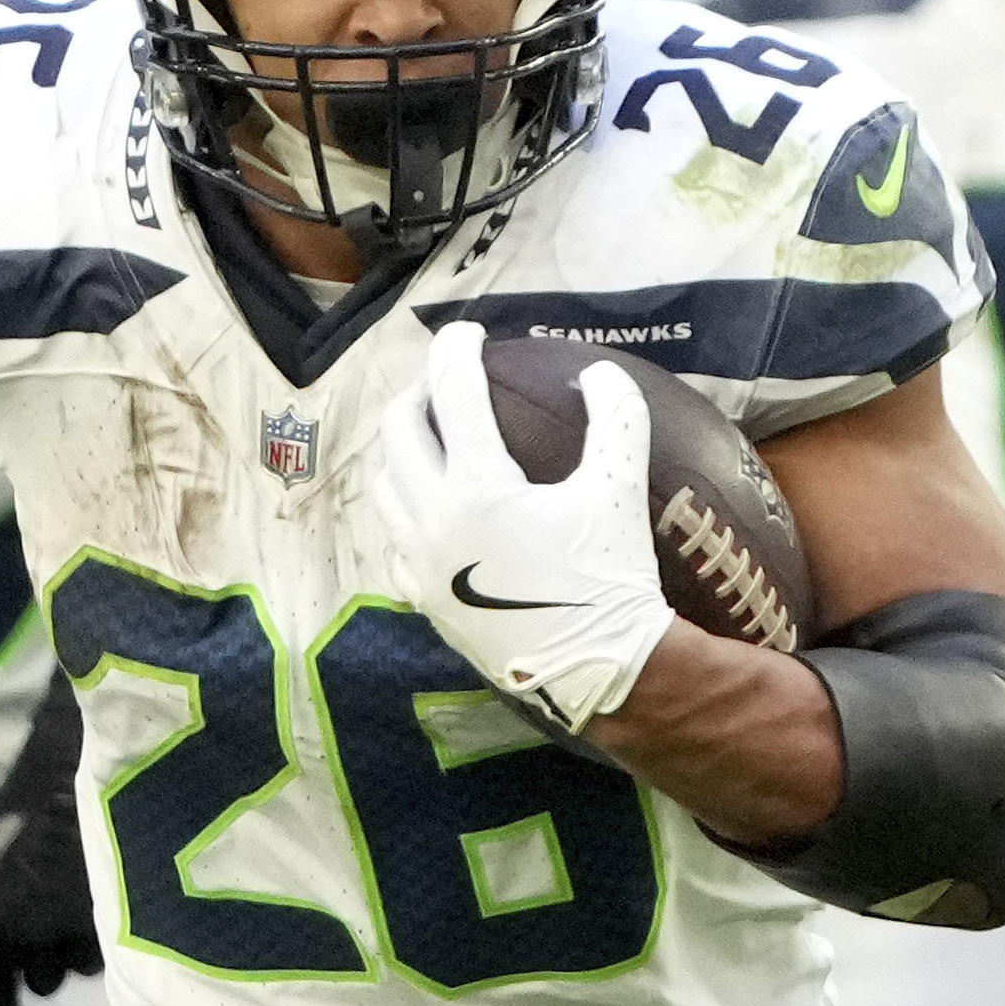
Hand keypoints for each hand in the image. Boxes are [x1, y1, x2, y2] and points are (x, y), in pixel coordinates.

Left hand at [0, 685, 96, 1005]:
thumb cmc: (15, 813)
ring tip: (72, 897)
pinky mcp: (127, 921)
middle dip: (43, 963)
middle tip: (43, 922)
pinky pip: (112, 945)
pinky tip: (98, 893)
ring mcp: (88, 932)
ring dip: (76, 945)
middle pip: (44, 984)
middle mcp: (40, 942)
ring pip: (81, 965)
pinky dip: (106, 929)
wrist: (83, 771)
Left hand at [376, 321, 667, 734]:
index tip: (470, 333)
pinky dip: (406, 510)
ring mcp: (419, 564)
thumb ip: (615, 419)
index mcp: (476, 487)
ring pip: (385, 485)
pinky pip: (393, 540)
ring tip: (435, 437)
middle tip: (448, 382)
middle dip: (419, 393)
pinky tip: (433, 509)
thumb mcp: (619, 491)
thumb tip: (600, 372)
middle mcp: (431, 521)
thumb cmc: (609, 580)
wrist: (598, 672)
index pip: (452, 393)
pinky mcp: (422, 599)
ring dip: (405, 450)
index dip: (458, 351)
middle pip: (399, 430)